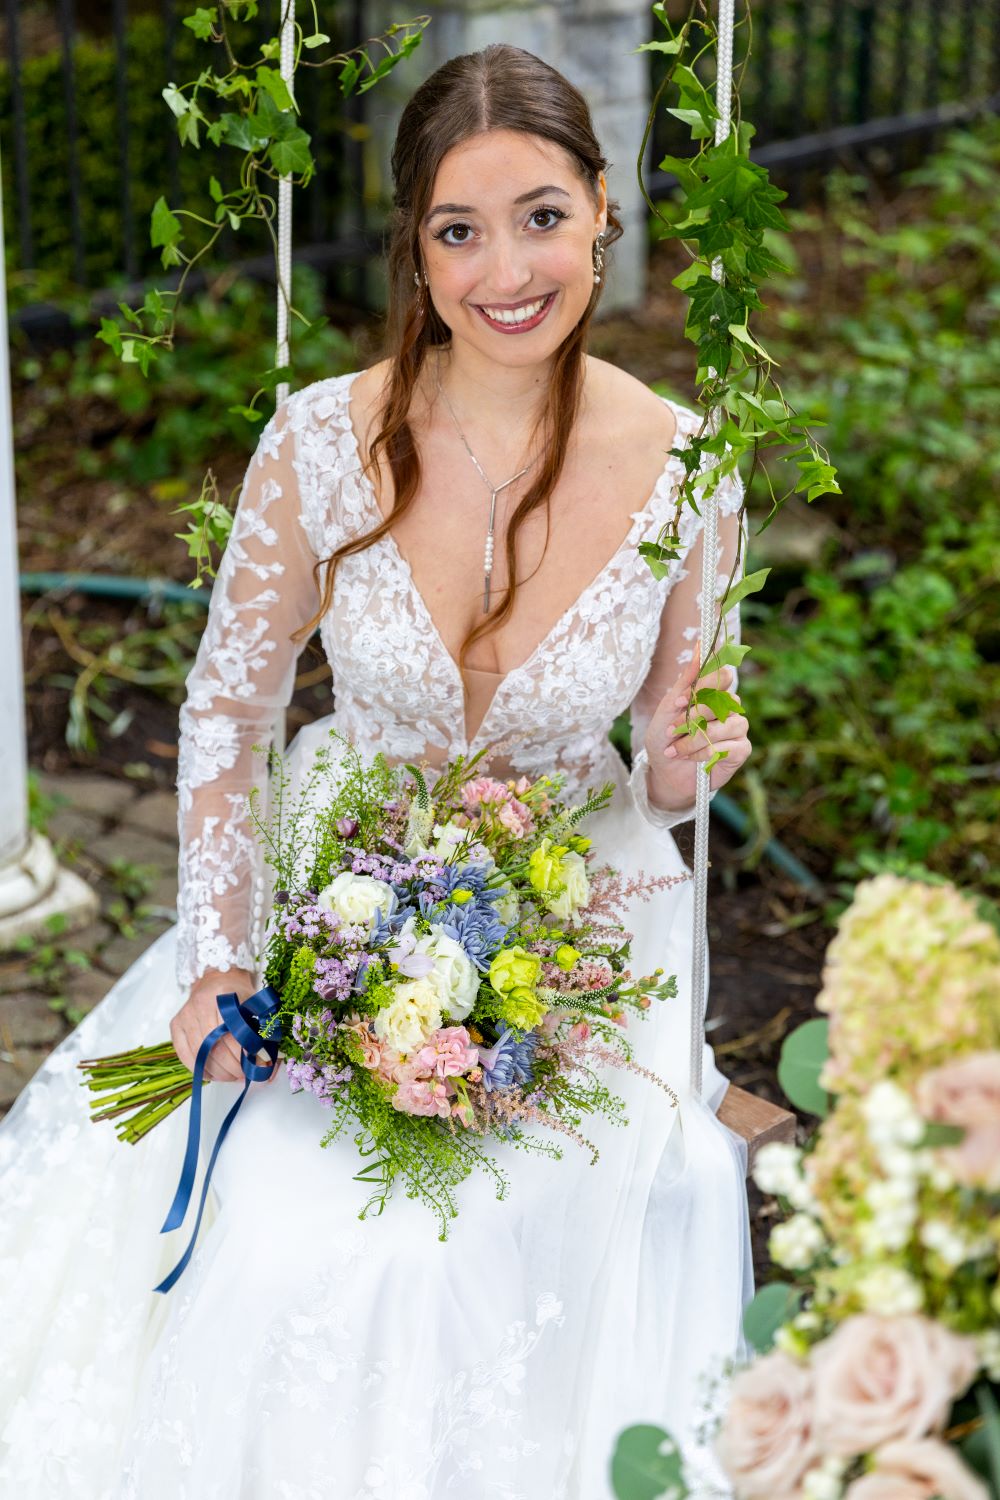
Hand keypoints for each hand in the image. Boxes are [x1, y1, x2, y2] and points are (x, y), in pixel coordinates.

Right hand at [170, 968, 280, 1085]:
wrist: (216, 979)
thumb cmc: (237, 995)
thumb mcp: (254, 1006)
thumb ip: (261, 1031)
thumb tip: (268, 1063)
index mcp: (222, 996)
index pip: (233, 1034)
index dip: (244, 1055)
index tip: (255, 1066)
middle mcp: (199, 1004)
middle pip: (215, 1047)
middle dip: (232, 1067)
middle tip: (244, 1074)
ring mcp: (184, 1015)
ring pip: (200, 1054)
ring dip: (218, 1072)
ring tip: (232, 1076)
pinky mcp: (175, 1025)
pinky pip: (184, 1055)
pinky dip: (199, 1069)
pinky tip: (213, 1074)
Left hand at [643, 644, 751, 810]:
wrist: (663, 774)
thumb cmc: (665, 739)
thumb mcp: (668, 708)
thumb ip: (687, 680)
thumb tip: (699, 644)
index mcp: (712, 693)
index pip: (722, 674)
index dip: (703, 686)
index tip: (678, 702)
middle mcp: (728, 707)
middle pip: (726, 696)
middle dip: (695, 714)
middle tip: (673, 729)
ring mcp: (736, 728)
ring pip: (727, 723)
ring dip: (696, 738)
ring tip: (677, 749)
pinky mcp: (741, 750)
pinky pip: (731, 745)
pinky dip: (707, 752)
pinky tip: (693, 758)